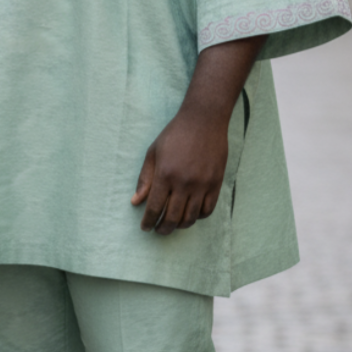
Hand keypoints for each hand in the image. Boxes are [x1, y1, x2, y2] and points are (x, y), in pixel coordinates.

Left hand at [131, 104, 228, 234]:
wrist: (204, 121)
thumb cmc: (175, 135)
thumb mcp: (153, 153)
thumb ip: (144, 179)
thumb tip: (136, 202)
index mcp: (165, 174)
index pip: (154, 208)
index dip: (148, 221)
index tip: (145, 227)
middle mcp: (184, 182)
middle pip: (172, 218)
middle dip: (162, 229)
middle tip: (158, 230)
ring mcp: (202, 184)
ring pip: (190, 217)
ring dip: (180, 226)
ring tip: (173, 225)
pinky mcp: (216, 183)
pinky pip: (207, 210)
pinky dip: (198, 217)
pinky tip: (191, 214)